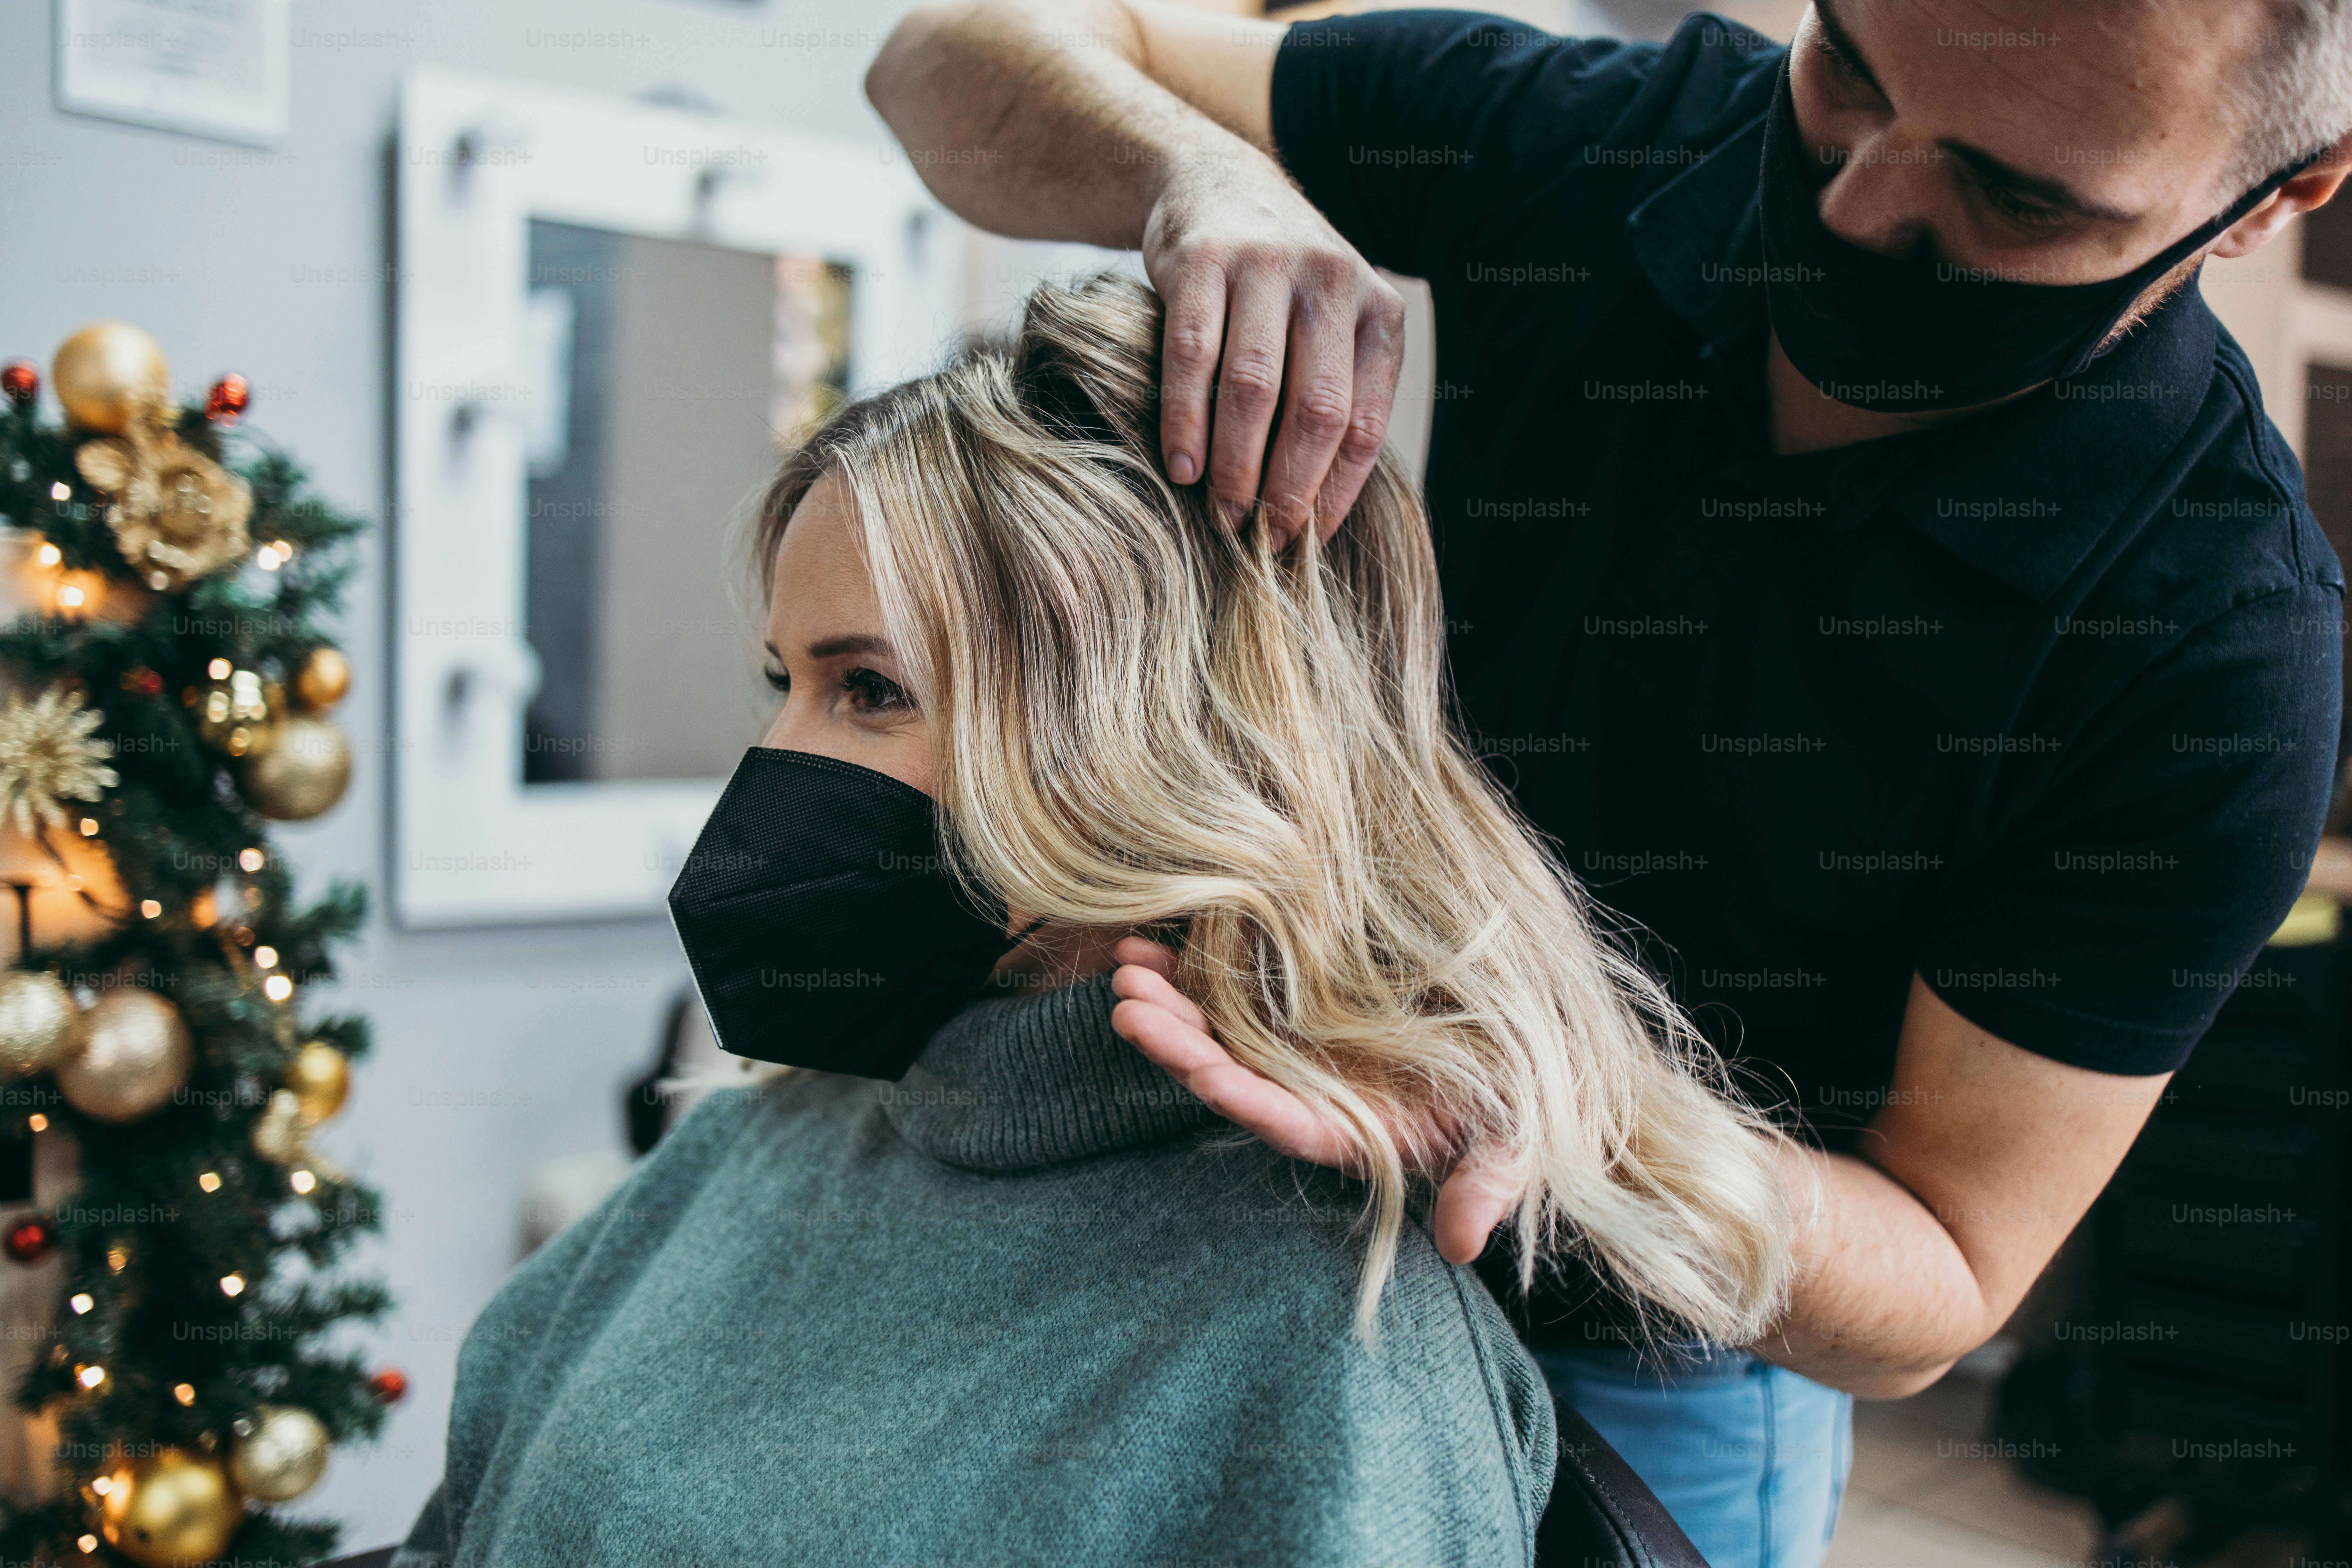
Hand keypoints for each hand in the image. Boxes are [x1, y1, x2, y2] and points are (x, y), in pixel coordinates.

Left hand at [1108, 935, 1521, 1263]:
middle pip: (1230, 1074)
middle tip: (1129, 1007)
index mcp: (1347, 1130)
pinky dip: (1183, 973)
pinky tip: (1144, 947)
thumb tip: (1463, 1247)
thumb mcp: (1510, 1145)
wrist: (1505, 1065)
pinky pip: (1223, 995)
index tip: (1202, 1072)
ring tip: (1123, 968)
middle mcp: (1306, 1095)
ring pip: (1213, 1034)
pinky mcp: (1287, 1011)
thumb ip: (1486, 1189)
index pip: (1284, 1120)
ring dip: (1167, 1004)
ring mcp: (1291, 1053)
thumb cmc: (1509, 1107)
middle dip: (1178, 1044)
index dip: (1244, 1098)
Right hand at [1141, 157, 1406, 548]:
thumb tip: (1317, 510)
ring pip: (1254, 388)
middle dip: (1288, 489)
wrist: (1218, 184)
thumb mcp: (1329, 325)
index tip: (1307, 540)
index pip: (1366, 423)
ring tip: (1222, 515)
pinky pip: (1192, 356)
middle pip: (1316, 410)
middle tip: (1263, 541)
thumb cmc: (1278, 287)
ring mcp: (1266, 266)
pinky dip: (1185, 420)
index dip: (1335, 493)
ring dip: (1235, 464)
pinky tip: (1181, 465)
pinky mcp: (1202, 260)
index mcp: (1376, 311)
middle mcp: (1331, 281)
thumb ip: (1335, 394)